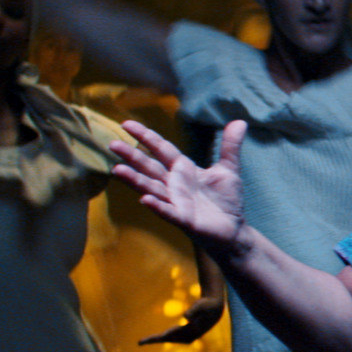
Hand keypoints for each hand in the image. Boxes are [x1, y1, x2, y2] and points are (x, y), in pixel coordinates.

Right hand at [112, 118, 245, 254]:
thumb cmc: (226, 201)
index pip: (161, 148)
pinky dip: (157, 206)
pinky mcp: (184, 220)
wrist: (233, 231)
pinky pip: (168, 212)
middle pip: (149, 167)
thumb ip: (229, 146)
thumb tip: (240, 121)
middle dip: (131, 156)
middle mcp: (174, 185)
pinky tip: (144, 199)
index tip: (126, 123)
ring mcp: (176, 202)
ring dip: (135, 180)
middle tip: (112, 144)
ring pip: (151, 188)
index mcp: (183, 170)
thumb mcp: (229, 169)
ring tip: (117, 170)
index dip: (145, 136)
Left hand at [139, 296, 224, 345]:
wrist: (215, 310)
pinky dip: (163, 337)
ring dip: (158, 339)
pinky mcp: (187, 334)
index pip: (174, 334)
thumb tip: (185, 317)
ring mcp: (188, 336)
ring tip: (145, 341)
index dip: (163, 336)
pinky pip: (172, 336)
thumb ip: (193, 311)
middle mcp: (189, 336)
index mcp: (192, 331)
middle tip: (140, 342)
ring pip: (170, 338)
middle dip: (155, 340)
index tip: (156, 338)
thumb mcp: (201, 305)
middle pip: (169, 338)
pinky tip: (156, 338)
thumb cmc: (207, 305)